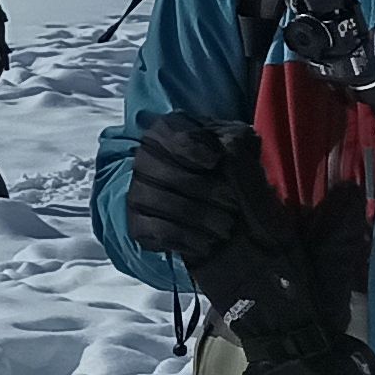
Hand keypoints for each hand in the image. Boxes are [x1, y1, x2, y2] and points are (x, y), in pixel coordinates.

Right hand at [123, 115, 250, 262]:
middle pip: (171, 175)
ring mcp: (137, 191)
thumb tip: (231, 145)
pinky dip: (186, 238)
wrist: (211, 200)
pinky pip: (157, 231)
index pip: (173, 137)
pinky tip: (207, 242)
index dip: (195, 150)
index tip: (216, 162)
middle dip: (207, 192)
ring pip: (162, 203)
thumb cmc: (225, 167)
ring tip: (225, 227)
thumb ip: (237, 139)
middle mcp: (145, 159)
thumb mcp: (236, 145)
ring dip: (200, 217)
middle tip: (233, 204)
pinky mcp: (137, 222)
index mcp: (166, 132)